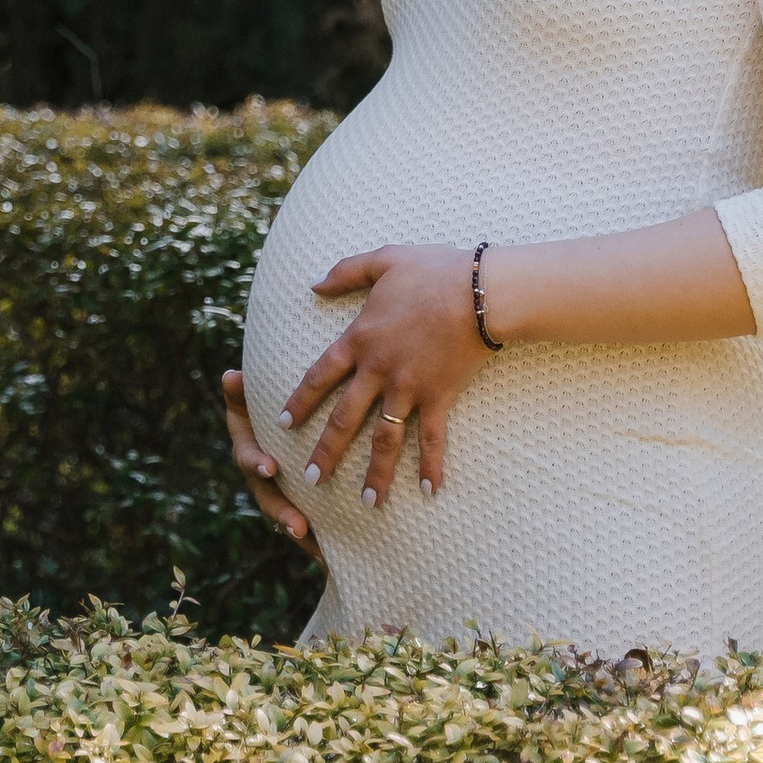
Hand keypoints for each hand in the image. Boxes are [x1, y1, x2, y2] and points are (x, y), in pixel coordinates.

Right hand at [220, 369, 324, 566]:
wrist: (290, 416)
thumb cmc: (269, 399)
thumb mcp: (256, 391)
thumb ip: (243, 388)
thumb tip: (230, 375)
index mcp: (249, 449)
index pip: (248, 457)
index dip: (256, 463)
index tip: (269, 467)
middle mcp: (262, 476)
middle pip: (268, 499)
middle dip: (283, 513)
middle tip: (299, 525)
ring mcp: (281, 492)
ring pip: (287, 517)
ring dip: (302, 533)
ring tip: (321, 551)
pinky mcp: (301, 502)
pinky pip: (309, 525)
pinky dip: (319, 542)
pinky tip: (335, 559)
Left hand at [281, 242, 489, 508]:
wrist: (479, 291)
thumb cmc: (433, 269)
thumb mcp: (384, 260)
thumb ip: (346, 272)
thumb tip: (314, 284)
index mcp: (361, 338)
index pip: (320, 375)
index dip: (300, 399)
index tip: (284, 422)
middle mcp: (378, 369)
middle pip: (344, 418)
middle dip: (326, 451)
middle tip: (309, 480)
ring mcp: (409, 387)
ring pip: (384, 438)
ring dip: (375, 472)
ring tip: (367, 502)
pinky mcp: (439, 397)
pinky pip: (433, 438)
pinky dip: (431, 465)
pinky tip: (430, 491)